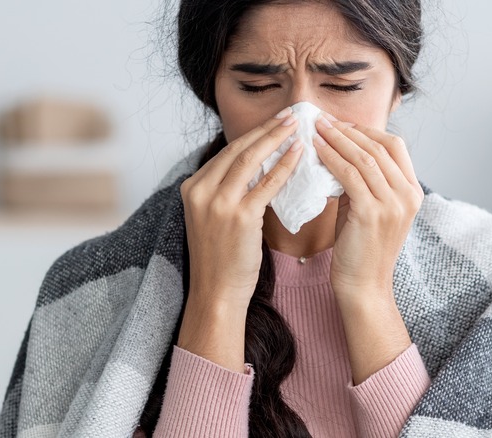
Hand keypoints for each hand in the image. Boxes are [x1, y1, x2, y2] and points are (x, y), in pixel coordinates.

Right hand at [180, 108, 302, 307]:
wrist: (216, 292)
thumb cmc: (221, 258)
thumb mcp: (214, 217)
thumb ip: (227, 191)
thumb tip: (258, 167)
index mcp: (192, 187)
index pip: (227, 153)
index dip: (253, 135)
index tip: (274, 122)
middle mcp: (200, 190)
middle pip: (238, 149)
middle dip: (266, 129)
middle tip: (290, 114)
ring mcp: (217, 203)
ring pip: (250, 159)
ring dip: (276, 139)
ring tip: (296, 126)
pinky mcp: (238, 217)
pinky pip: (266, 184)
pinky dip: (284, 166)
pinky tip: (299, 154)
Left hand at [312, 114, 424, 299]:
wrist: (364, 286)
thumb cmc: (361, 248)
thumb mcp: (368, 208)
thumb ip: (363, 182)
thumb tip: (339, 152)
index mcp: (412, 192)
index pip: (394, 146)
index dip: (366, 131)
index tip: (340, 124)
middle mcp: (408, 195)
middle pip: (380, 147)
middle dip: (349, 130)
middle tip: (323, 119)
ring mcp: (393, 204)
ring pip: (365, 157)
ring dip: (338, 139)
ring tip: (316, 128)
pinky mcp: (372, 213)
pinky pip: (350, 175)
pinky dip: (332, 158)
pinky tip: (316, 149)